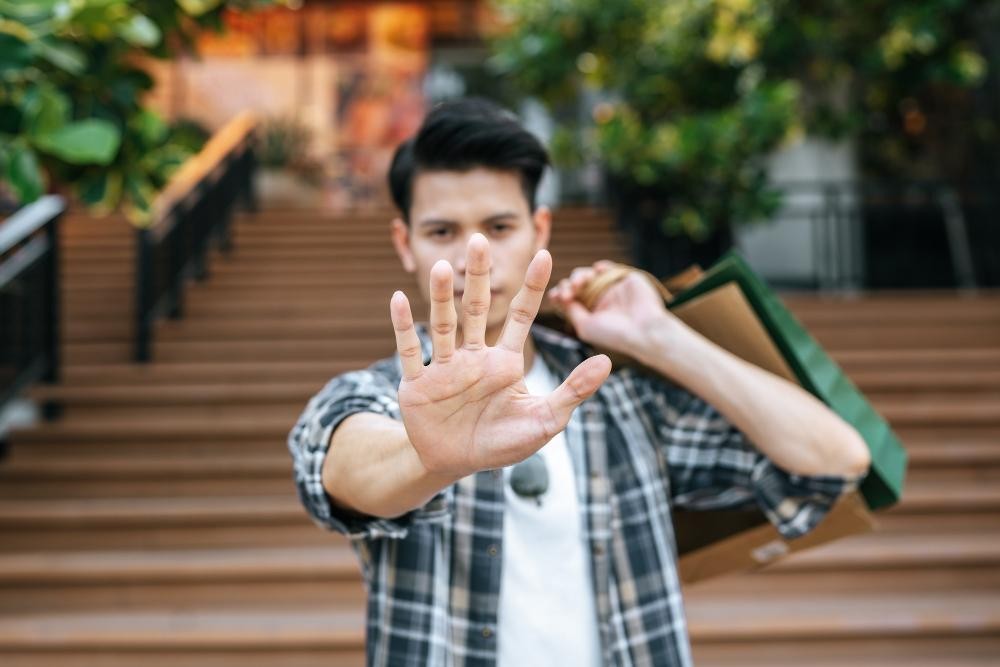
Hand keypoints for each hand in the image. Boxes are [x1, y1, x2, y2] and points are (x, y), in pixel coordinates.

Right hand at [389, 234, 611, 478]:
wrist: (456, 466)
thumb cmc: (502, 443)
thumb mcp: (545, 420)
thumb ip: (573, 390)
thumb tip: (607, 361)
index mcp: (505, 362)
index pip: (521, 315)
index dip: (533, 286)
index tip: (544, 254)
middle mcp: (474, 357)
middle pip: (475, 307)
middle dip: (478, 275)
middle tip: (479, 239)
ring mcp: (445, 367)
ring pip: (442, 323)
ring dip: (439, 297)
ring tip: (439, 267)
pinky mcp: (418, 384)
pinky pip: (410, 351)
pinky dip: (403, 327)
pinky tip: (397, 299)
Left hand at [547, 260, 676, 355]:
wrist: (644, 330)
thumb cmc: (614, 334)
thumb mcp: (584, 326)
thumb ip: (570, 310)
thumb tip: (556, 297)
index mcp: (590, 312)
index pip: (570, 298)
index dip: (560, 294)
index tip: (556, 297)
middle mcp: (600, 299)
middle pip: (576, 284)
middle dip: (569, 285)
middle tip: (568, 293)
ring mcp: (611, 288)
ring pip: (589, 275)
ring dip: (580, 276)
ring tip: (579, 284)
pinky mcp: (624, 279)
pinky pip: (608, 268)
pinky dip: (600, 267)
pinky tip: (596, 271)